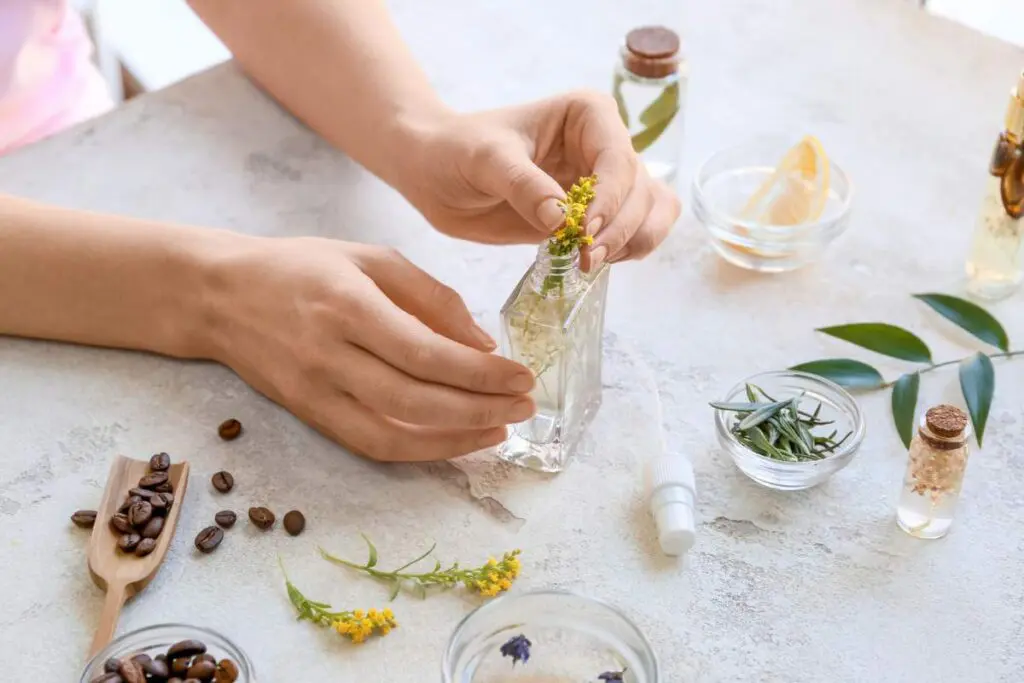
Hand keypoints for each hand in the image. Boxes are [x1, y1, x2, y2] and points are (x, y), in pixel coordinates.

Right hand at [205, 236, 534, 460]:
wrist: (221, 296)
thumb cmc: (301, 267)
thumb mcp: (370, 257)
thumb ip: (430, 297)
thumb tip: (482, 344)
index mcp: (348, 306)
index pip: (426, 353)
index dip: (480, 373)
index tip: (522, 375)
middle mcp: (329, 355)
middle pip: (416, 401)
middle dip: (481, 409)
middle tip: (526, 405)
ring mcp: (315, 393)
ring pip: (395, 435)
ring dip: (457, 439)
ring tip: (502, 428)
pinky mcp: (310, 416)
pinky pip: (372, 445)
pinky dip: (421, 451)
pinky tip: (458, 440)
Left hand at [400, 90, 681, 268]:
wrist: (437, 172)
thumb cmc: (457, 150)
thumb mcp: (485, 160)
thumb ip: (522, 185)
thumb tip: (560, 219)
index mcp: (588, 115)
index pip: (618, 159)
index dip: (609, 199)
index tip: (582, 230)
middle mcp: (606, 145)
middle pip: (641, 190)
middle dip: (620, 228)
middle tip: (584, 258)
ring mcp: (605, 182)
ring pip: (652, 211)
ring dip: (633, 241)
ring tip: (590, 262)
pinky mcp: (596, 214)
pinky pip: (637, 231)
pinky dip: (629, 250)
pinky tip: (593, 262)